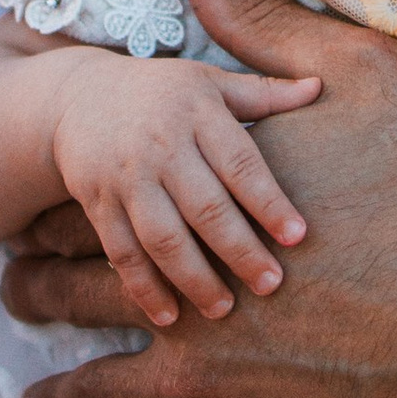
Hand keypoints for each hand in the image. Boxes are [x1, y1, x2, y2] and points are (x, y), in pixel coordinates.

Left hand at [11, 0, 396, 397]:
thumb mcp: (366, 79)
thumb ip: (262, 25)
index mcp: (201, 206)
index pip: (95, 196)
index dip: (61, 197)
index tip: (38, 202)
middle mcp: (188, 298)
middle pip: (77, 292)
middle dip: (38, 290)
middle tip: (14, 291)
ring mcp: (219, 388)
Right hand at [46, 47, 320, 327]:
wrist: (77, 97)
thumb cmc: (161, 93)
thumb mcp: (208, 81)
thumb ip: (262, 93)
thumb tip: (319, 87)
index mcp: (196, 112)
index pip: (239, 162)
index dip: (269, 202)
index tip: (298, 237)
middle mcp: (160, 145)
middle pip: (204, 206)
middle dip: (239, 250)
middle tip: (272, 285)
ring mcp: (126, 177)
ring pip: (162, 236)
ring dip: (193, 278)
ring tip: (224, 309)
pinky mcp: (98, 203)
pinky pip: (122, 251)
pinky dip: (144, 287)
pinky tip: (169, 316)